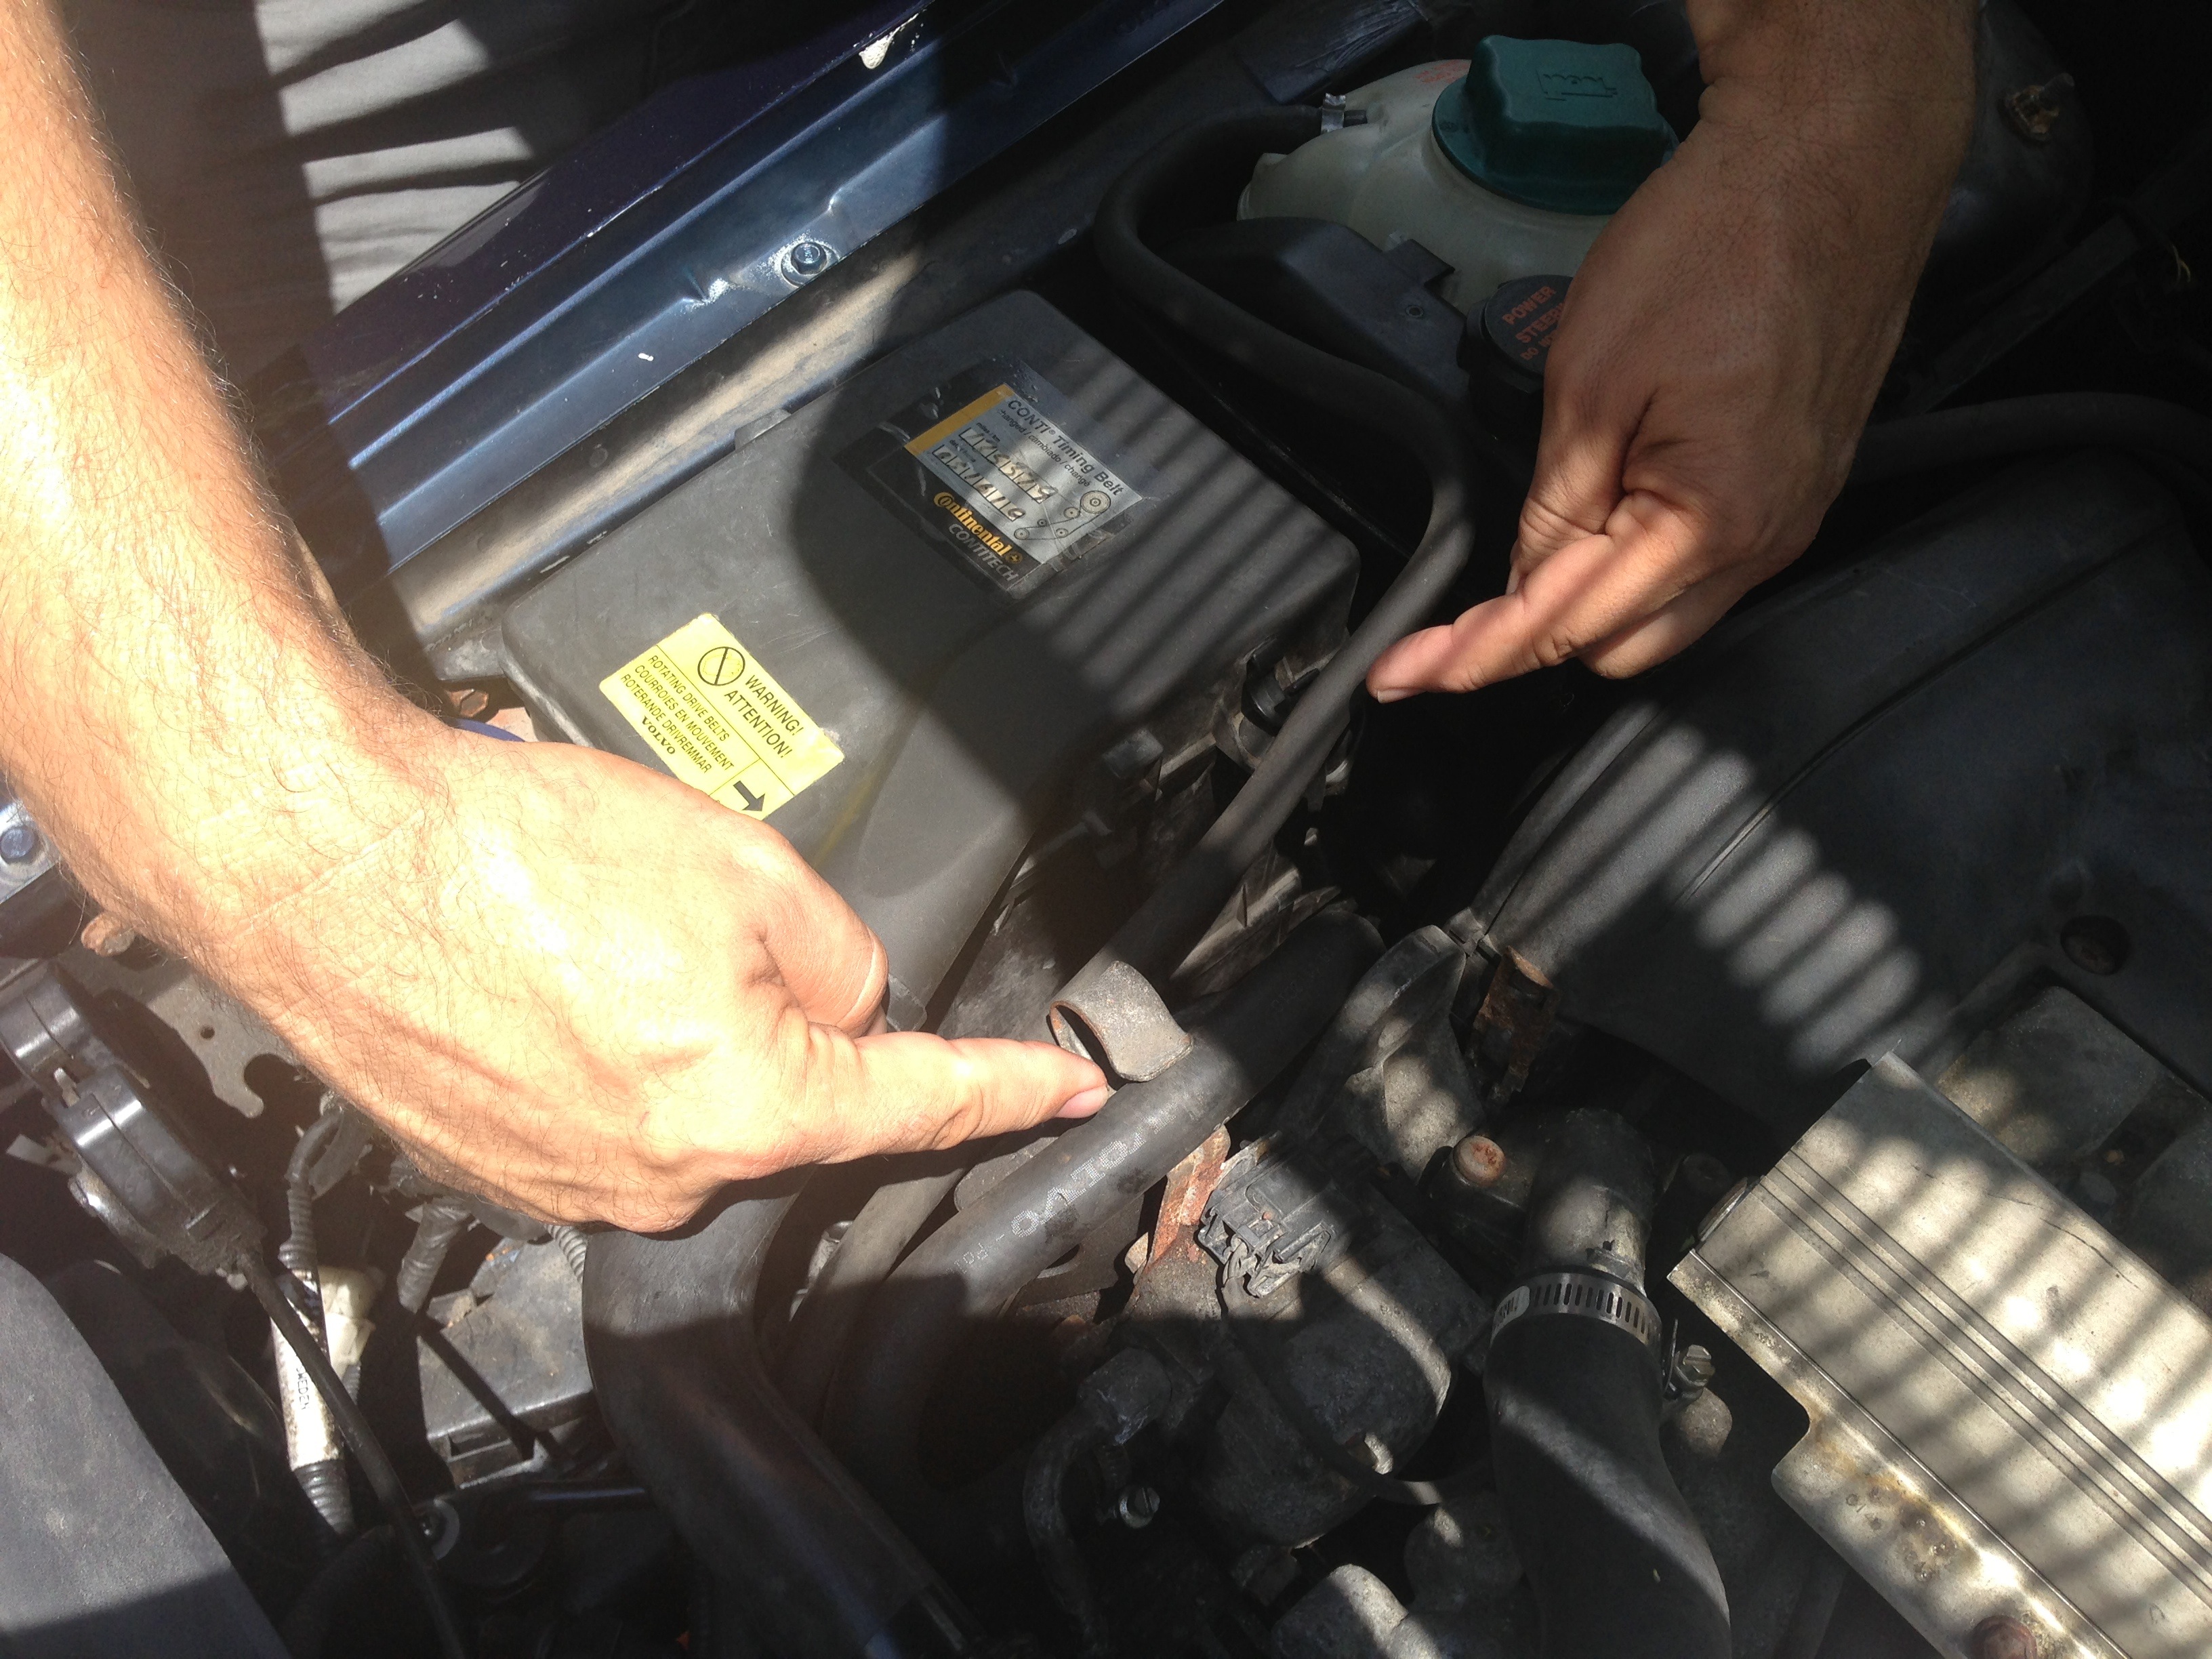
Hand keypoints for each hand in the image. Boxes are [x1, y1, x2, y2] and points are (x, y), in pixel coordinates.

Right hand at [195, 727, 1107, 1230]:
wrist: (326, 863)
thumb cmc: (516, 854)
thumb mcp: (738, 863)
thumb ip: (838, 951)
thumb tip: (854, 1002)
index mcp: (745, 1106)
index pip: (921, 1105)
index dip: (1009, 1089)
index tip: (1068, 1089)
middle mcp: (661, 1179)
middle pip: (790, 1107)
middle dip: (784, 1019)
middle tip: (695, 919)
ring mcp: (571, 1187)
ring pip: (691, 1110)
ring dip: (678, 1029)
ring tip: (597, 934)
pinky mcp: (499, 1170)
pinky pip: (603, 1118)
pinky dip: (606, 1053)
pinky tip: (555, 977)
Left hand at [1368, 0, 1974, 697]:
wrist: (1829, 163)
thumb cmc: (1719, 244)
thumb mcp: (1589, 381)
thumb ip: (1553, 506)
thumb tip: (1527, 582)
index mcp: (1712, 521)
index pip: (1566, 627)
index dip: (1473, 655)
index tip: (1402, 675)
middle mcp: (1766, 540)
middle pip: (1621, 648)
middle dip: (1533, 636)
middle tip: (1452, 615)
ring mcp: (1791, 517)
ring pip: (1665, 616)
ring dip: (1588, 600)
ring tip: (1535, 541)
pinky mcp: (1798, 486)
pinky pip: (1706, 565)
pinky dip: (1641, 560)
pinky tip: (1602, 514)